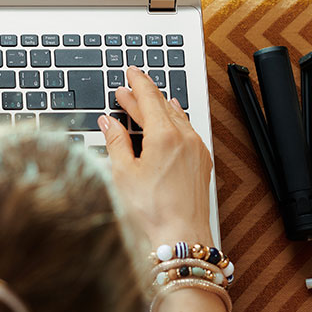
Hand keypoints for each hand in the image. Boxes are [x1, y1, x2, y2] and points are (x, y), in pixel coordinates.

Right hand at [100, 67, 213, 247]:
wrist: (180, 238)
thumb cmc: (152, 211)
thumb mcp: (123, 174)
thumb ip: (116, 142)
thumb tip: (109, 123)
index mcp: (165, 135)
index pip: (149, 97)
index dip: (137, 83)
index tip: (131, 73)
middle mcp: (185, 138)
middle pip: (162, 106)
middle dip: (143, 96)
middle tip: (127, 90)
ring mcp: (197, 150)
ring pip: (177, 118)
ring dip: (159, 108)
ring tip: (144, 104)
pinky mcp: (202, 163)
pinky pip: (187, 131)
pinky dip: (174, 122)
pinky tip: (168, 125)